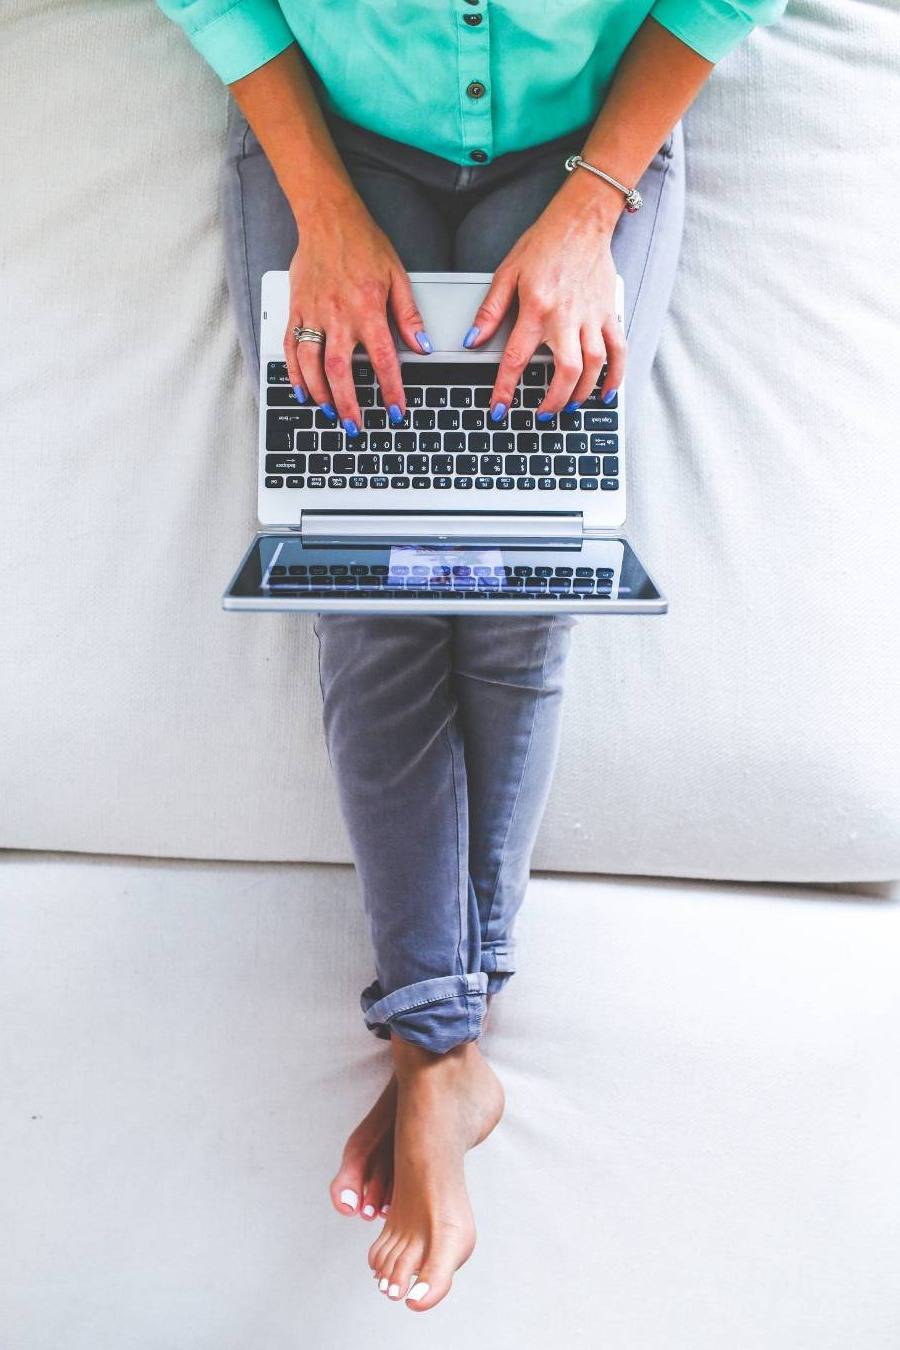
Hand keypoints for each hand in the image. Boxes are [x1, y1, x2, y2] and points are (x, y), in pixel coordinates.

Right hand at [283, 201, 431, 434]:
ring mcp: (312, 313)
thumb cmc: (363, 243)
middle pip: (339, 371)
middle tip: (354, 427)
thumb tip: (422, 346)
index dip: (390, 390)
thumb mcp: (397, 276)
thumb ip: (408, 315)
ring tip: (329, 412)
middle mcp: (337, 314)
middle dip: (348, 404)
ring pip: (311, 364)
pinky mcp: (296, 309)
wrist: (327, 217)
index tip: (396, 411)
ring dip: (320, 393)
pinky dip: (294, 373)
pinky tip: (302, 390)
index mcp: (367, 308)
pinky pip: (291, 347)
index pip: (382, 359)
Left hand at [461, 193, 624, 419]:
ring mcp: (592, 316)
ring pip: (594, 366)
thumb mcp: (507, 273)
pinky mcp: (609, 313)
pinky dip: (615, 376)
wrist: (581, 221)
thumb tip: (472, 340)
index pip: (518, 358)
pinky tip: (606, 394)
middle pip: (566, 372)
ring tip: (568, 407)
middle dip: (553, 401)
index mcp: (536, 308)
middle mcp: (566, 316)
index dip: (506, 389)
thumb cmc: (543, 244)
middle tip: (542, 416)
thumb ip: (489, 311)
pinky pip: (618, 350)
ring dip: (582, 394)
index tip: (500, 411)